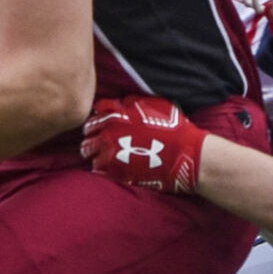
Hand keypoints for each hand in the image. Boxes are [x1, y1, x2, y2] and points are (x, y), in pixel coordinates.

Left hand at [80, 96, 205, 194]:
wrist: (184, 155)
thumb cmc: (174, 129)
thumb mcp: (154, 105)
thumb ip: (132, 103)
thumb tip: (119, 102)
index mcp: (117, 114)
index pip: (97, 110)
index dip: (99, 115)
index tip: (101, 119)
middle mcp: (109, 132)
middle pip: (88, 131)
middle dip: (92, 133)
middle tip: (97, 137)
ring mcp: (109, 152)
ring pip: (88, 150)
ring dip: (93, 150)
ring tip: (99, 153)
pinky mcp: (115, 171)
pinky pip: (97, 169)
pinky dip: (99, 166)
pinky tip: (106, 166)